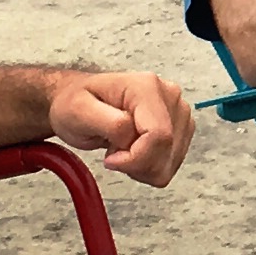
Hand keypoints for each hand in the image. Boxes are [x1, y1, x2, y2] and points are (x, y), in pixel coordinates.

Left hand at [45, 69, 194, 187]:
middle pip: (167, 150)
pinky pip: (169, 165)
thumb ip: (111, 124)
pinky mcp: (180, 128)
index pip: (159, 135)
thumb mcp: (80, 111)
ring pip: (169, 162)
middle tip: (113, 148)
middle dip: (137, 162)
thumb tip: (133, 138)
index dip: (135, 157)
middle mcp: (169, 96)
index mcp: (147, 87)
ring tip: (122, 147)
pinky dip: (148, 167)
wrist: (77, 100)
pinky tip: (133, 151)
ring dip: (142, 166)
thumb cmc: (76, 103)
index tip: (111, 158)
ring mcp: (178, 112)